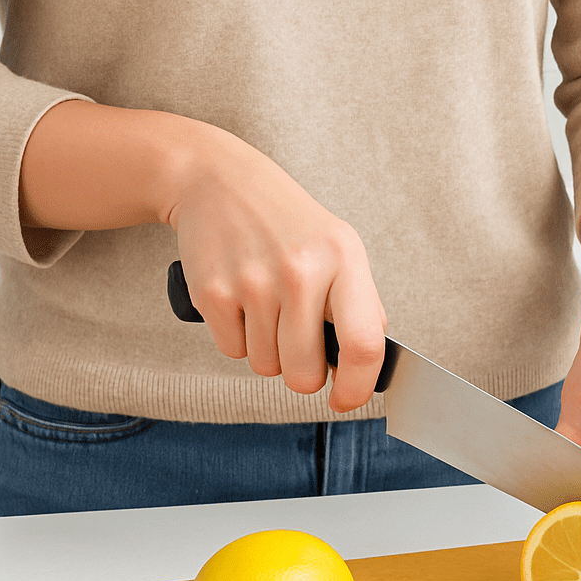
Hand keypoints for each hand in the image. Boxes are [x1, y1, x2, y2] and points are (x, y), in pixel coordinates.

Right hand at [165, 122, 386, 411]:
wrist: (219, 181)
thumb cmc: (289, 224)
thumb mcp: (340, 249)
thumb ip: (360, 306)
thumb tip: (366, 369)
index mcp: (343, 260)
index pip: (363, 345)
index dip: (357, 387)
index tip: (347, 399)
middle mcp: (301, 271)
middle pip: (304, 373)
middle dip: (303, 374)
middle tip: (299, 345)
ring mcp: (254, 282)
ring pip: (267, 367)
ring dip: (269, 352)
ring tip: (269, 307)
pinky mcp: (213, 292)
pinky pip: (233, 352)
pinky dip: (239, 339)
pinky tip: (243, 302)